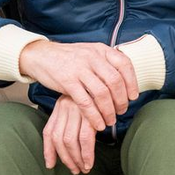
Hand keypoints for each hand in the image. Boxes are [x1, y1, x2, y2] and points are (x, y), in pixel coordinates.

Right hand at [19, 40, 138, 131]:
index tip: (133, 96)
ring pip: (102, 93)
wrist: (41, 55)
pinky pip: (85, 102)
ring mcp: (79, 69)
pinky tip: (98, 124)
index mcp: (101, 50)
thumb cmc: (69, 58)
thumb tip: (126, 81)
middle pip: (115, 81)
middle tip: (122, 111)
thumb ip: (106, 63)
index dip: (132, 82)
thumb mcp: (90, 53)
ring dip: (109, 110)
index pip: (124, 64)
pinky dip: (94, 116)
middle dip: (121, 100)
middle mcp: (92, 57)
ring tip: (111, 120)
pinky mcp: (67, 82)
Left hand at [43, 95, 97, 173]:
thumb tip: (68, 146)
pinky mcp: (91, 113)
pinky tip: (89, 162)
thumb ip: (73, 119)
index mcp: (60, 105)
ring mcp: (77, 108)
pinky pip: (85, 139)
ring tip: (84, 168)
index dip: (48, 151)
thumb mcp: (81, 104)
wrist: (112, 78)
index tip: (50, 165)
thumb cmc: (99, 96)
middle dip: (66, 158)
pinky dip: (86, 154)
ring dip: (76, 159)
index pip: (48, 132)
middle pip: (58, 138)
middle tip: (75, 169)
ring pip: (70, 140)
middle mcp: (65, 106)